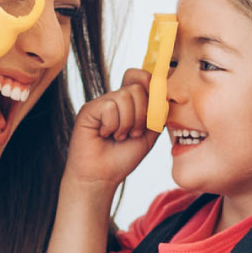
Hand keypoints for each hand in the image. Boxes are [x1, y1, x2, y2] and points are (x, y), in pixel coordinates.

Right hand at [64, 69, 158, 189]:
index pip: (141, 76)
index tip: (154, 109)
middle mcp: (114, 99)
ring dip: (127, 123)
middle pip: (137, 86)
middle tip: (133, 133)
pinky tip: (104, 135)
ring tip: (118, 136)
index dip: (151, 85)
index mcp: (129, 102)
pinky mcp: (88, 110)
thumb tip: (163, 94)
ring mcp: (100, 103)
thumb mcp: (149, 133)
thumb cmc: (123, 157)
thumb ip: (158, 112)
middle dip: (142, 114)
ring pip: (124, 96)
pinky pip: (109, 106)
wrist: (102, 176)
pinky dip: (112, 125)